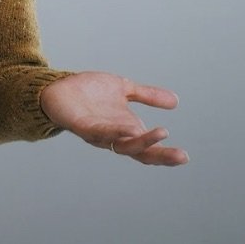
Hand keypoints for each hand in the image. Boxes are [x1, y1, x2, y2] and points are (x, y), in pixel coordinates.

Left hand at [40, 71, 188, 166]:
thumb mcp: (123, 89)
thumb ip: (147, 95)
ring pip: (122, 145)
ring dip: (142, 141)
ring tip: (161, 133)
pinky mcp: (81, 126)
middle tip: (181, 156)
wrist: (58, 86)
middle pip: (139, 152)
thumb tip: (176, 101)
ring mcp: (98, 133)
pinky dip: (113, 132)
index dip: (165, 154)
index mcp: (125, 129)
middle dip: (160, 155)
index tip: (185, 157)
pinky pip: (99, 133)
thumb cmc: (89, 91)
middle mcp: (114, 136)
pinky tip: (127, 128)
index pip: (148, 148)